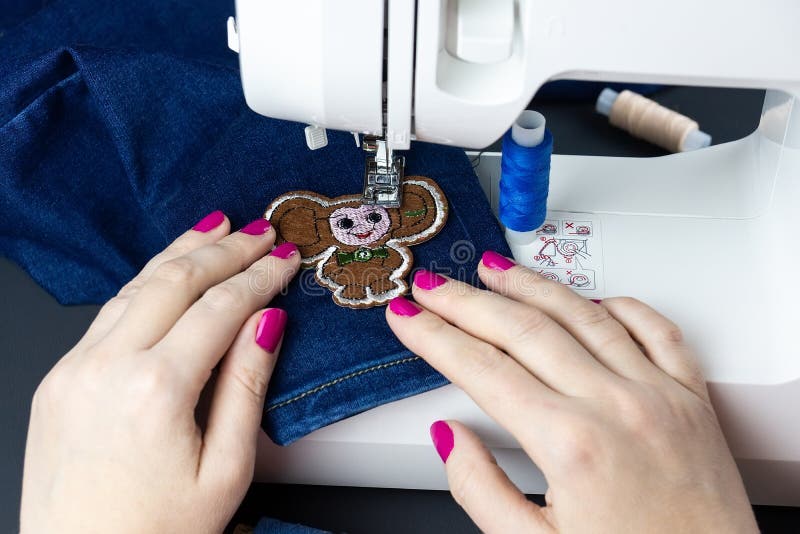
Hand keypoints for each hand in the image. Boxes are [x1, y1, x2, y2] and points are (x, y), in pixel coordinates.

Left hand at [20, 211, 299, 532]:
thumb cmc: (154, 533)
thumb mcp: (227, 470)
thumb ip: (247, 386)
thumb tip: (266, 323)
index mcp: (155, 390)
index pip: (220, 308)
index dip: (259, 277)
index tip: (284, 258)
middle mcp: (106, 368)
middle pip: (176, 282)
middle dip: (225, 250)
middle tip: (259, 232)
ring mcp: (73, 369)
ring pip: (136, 286)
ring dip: (181, 253)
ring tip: (216, 229)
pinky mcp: (57, 379)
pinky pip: (108, 312)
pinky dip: (145, 282)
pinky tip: (166, 271)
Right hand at [387, 252, 757, 533]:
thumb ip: (480, 489)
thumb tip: (448, 437)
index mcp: (570, 445)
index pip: (482, 369)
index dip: (435, 338)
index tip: (410, 320)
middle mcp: (615, 406)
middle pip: (523, 329)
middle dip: (467, 301)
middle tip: (434, 286)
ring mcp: (658, 395)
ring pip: (583, 314)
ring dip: (531, 286)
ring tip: (495, 270)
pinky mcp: (692, 399)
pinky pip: (657, 330)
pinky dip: (621, 305)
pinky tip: (592, 297)